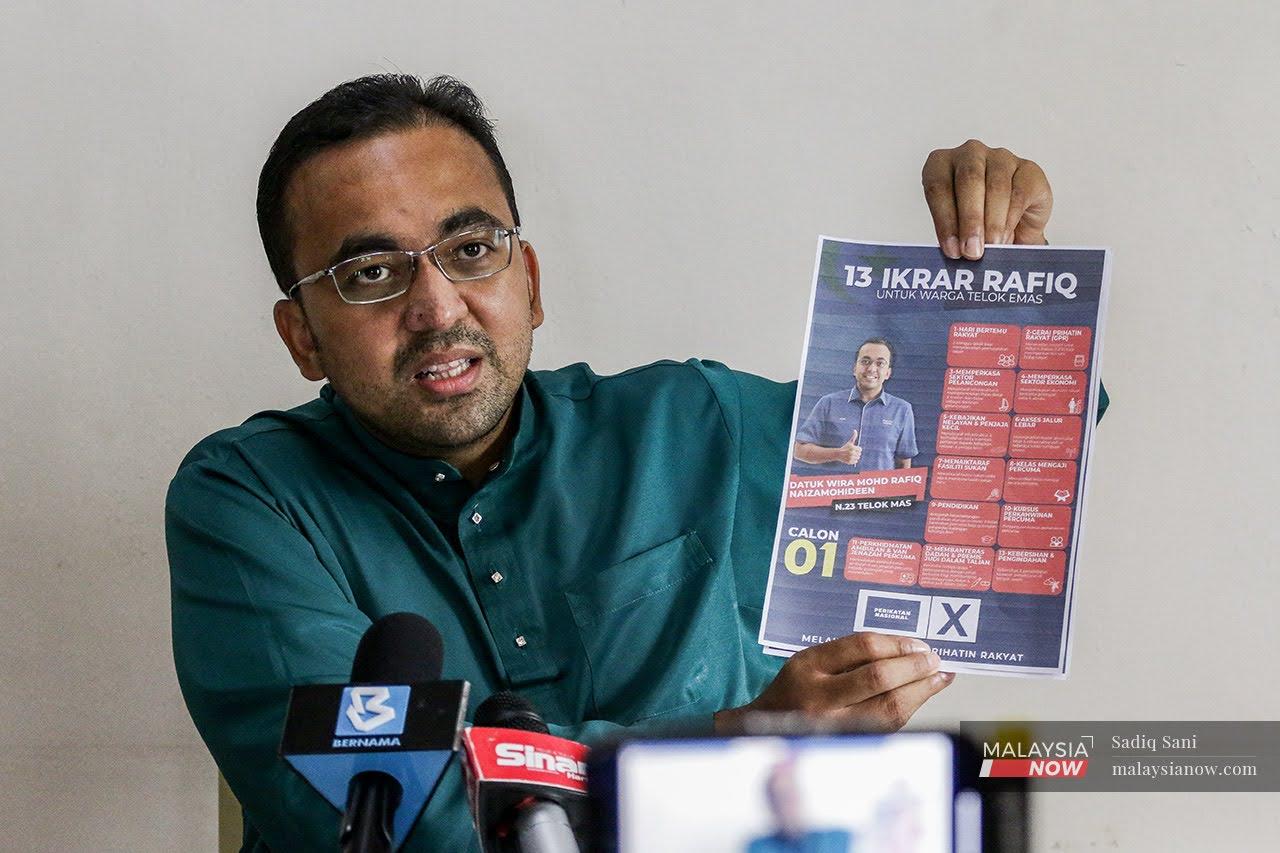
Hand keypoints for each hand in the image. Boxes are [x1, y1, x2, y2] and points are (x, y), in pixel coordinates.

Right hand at [715, 633, 953, 732]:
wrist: (768, 727)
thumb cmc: (795, 689)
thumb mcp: (811, 660)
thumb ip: (850, 653)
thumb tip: (906, 648)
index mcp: (808, 667)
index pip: (861, 648)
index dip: (896, 645)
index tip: (917, 644)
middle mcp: (819, 698)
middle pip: (878, 679)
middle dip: (914, 668)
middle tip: (933, 660)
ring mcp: (834, 726)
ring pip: (889, 708)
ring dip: (921, 691)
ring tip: (938, 678)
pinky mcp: (848, 743)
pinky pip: (887, 726)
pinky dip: (911, 708)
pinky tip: (921, 697)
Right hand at [835, 429, 860, 465]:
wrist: (838, 454)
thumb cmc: (845, 447)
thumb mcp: (850, 442)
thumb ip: (854, 436)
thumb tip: (855, 430)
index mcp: (852, 448)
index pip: (860, 449)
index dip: (857, 449)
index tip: (854, 449)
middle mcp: (852, 453)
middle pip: (859, 454)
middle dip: (856, 453)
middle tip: (851, 452)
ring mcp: (851, 458)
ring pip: (858, 458)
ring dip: (855, 457)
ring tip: (851, 455)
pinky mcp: (850, 462)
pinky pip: (856, 461)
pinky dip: (854, 460)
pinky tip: (850, 458)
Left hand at [922, 140, 1051, 259]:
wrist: (1010, 224)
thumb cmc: (974, 222)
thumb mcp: (955, 227)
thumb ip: (954, 234)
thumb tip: (957, 252)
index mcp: (941, 164)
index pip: (938, 187)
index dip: (945, 220)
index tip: (951, 249)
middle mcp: (970, 154)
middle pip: (969, 180)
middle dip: (970, 220)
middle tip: (973, 250)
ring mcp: (1001, 158)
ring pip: (996, 187)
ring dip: (993, 223)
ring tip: (991, 248)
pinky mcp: (1028, 169)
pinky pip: (1019, 193)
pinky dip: (1011, 220)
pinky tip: (1005, 237)